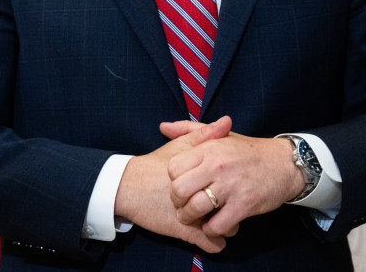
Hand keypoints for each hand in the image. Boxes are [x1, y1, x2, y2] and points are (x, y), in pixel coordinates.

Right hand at [114, 116, 232, 251]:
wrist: (128, 186)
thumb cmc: (155, 164)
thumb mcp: (180, 147)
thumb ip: (204, 134)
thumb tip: (227, 121)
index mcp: (202, 171)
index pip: (232, 180)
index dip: (236, 182)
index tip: (235, 182)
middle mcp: (201, 192)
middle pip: (232, 204)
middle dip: (234, 206)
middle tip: (229, 204)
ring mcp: (195, 213)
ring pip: (226, 226)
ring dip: (227, 226)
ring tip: (221, 221)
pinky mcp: (185, 231)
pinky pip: (212, 243)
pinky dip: (215, 243)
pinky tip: (213, 237)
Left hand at [161, 125, 304, 238]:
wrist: (284, 164)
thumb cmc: (247, 151)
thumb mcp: (220, 136)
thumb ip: (189, 130)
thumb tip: (163, 127)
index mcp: (209, 149)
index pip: (174, 168)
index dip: (174, 180)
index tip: (182, 184)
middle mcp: (217, 166)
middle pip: (180, 190)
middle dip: (178, 202)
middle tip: (184, 204)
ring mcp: (231, 186)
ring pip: (195, 208)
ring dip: (191, 218)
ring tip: (195, 218)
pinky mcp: (244, 205)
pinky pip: (216, 224)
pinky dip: (211, 229)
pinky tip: (214, 223)